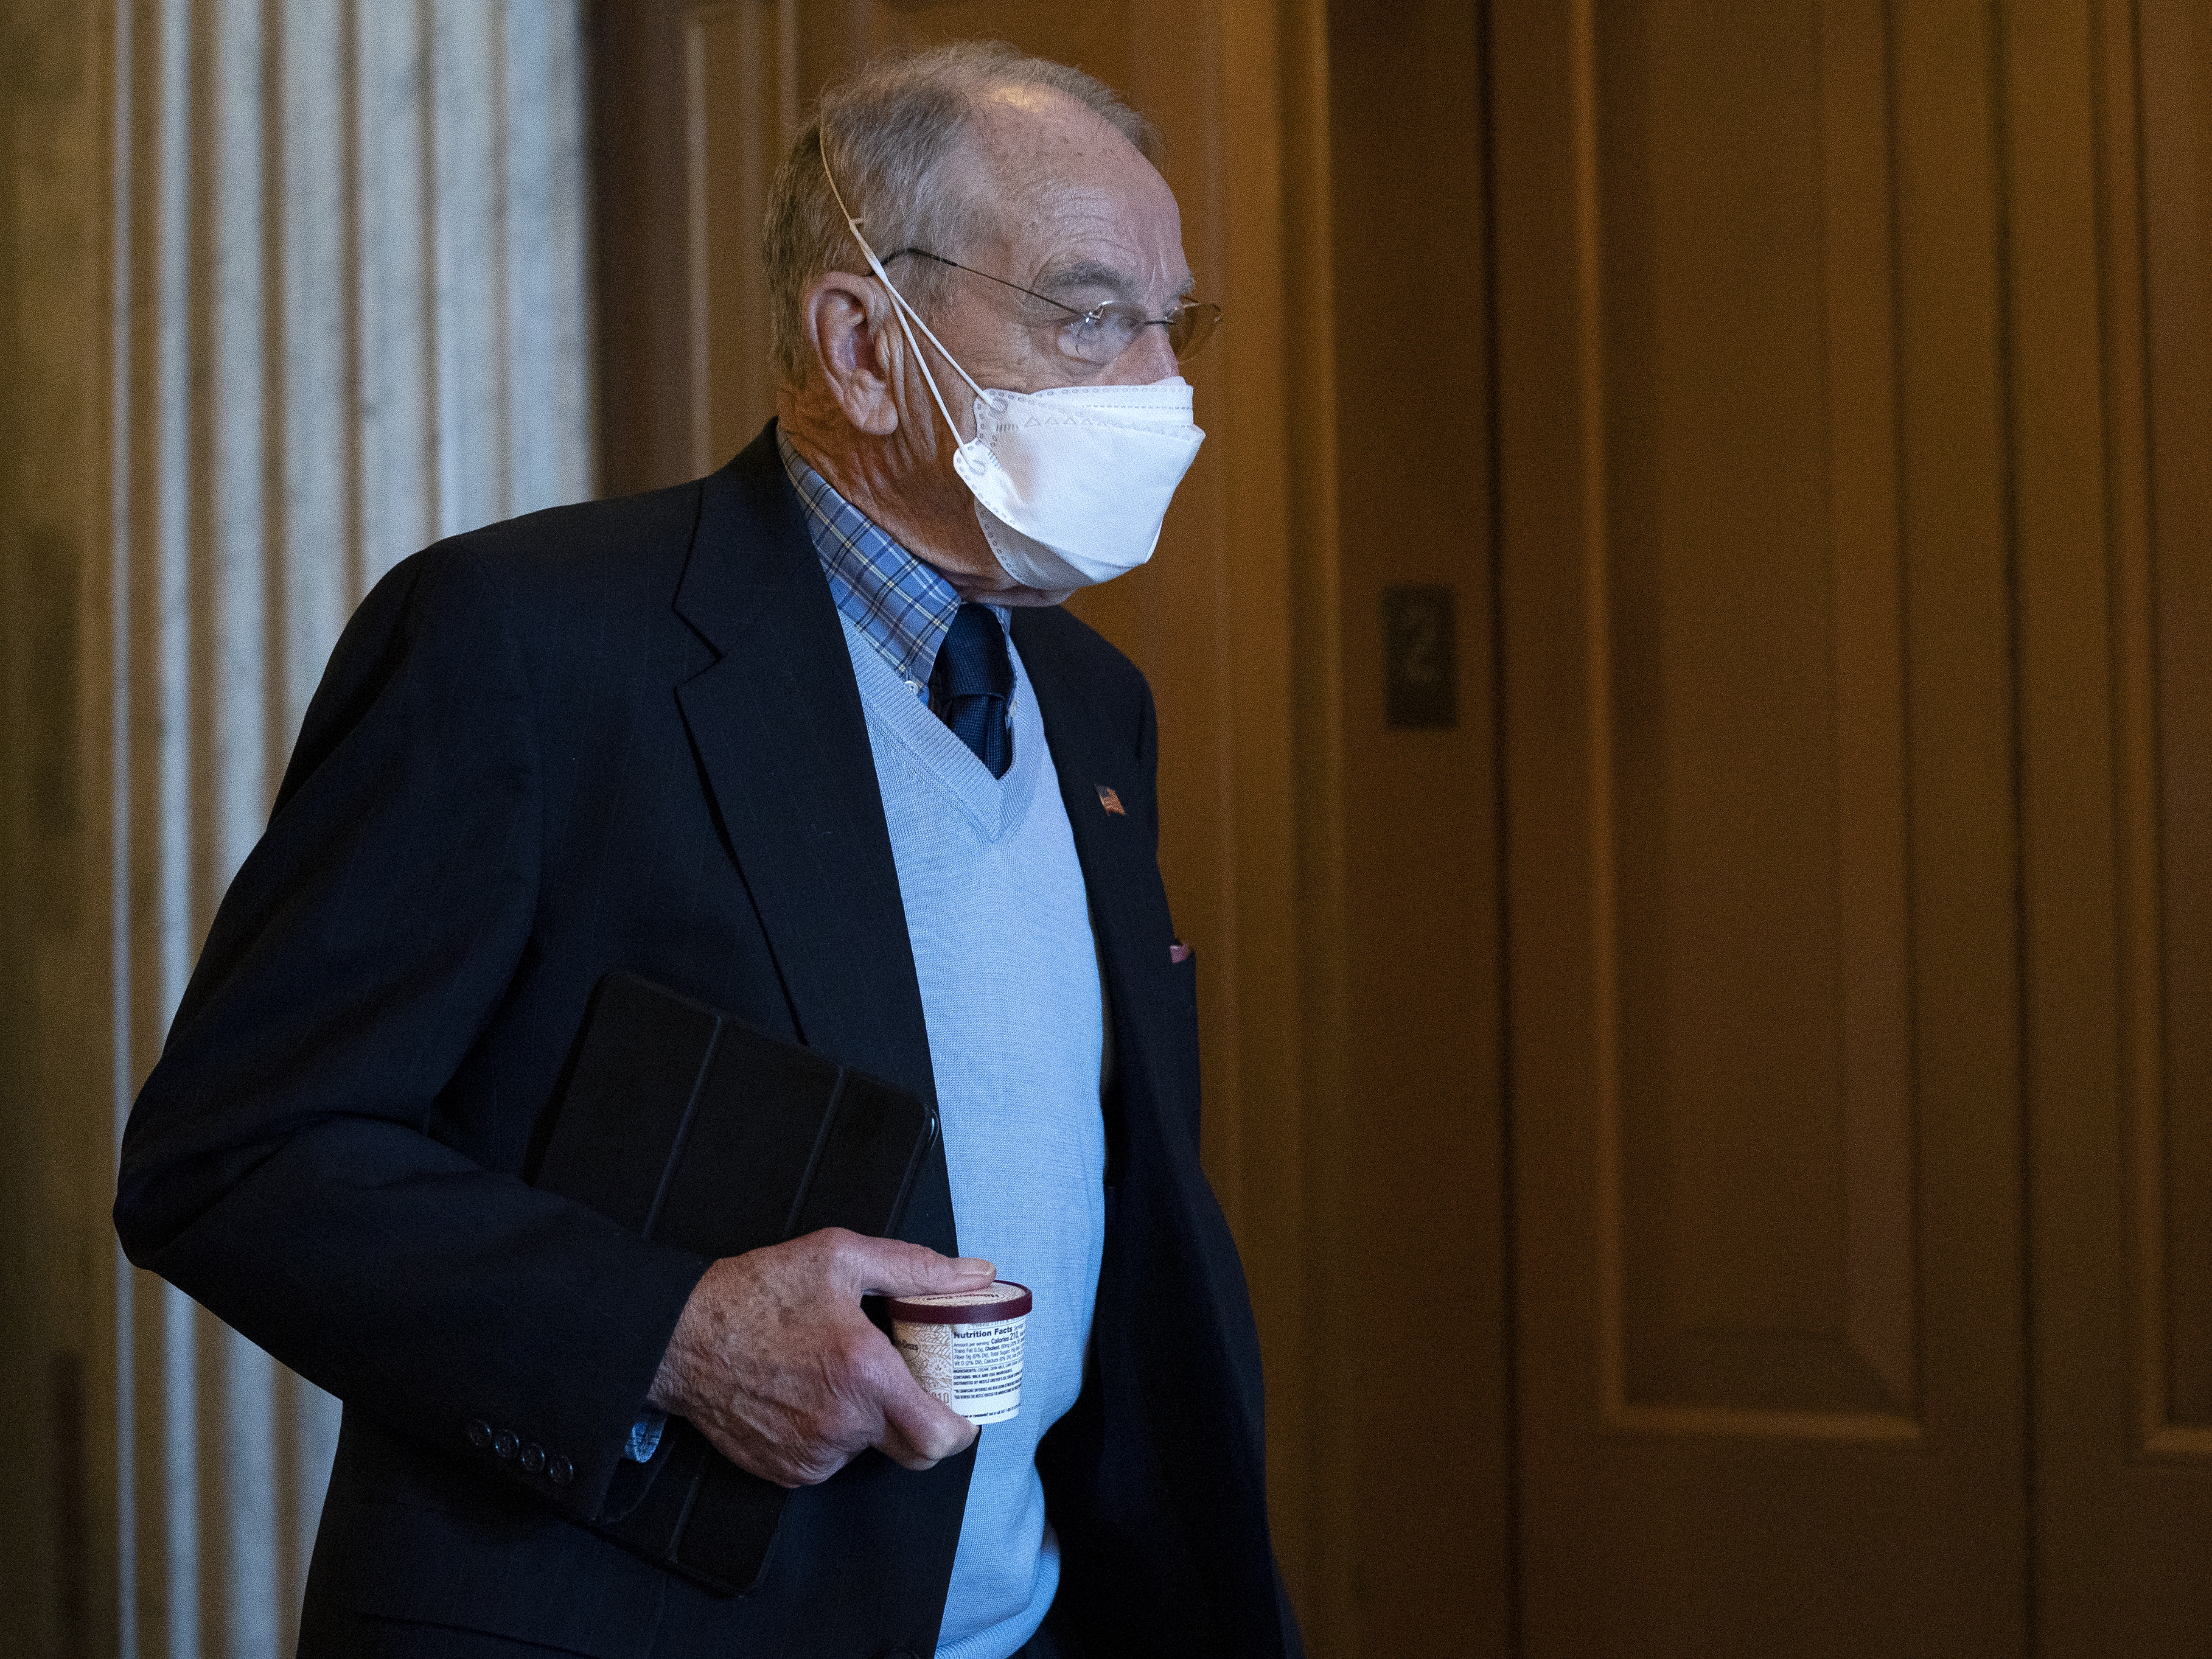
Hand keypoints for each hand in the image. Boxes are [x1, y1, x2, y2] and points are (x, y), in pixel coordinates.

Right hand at [647, 1228, 994, 1487]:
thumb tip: (975, 1275)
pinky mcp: (783, 1469)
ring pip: (869, 1451)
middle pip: (913, 1452)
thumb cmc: (758, 1293)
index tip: (964, 1404)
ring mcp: (810, 1455)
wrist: (681, 1336)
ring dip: (872, 1422)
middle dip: (926, 1423)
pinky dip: (835, 1433)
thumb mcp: (841, 1258)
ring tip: (846, 1375)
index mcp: (864, 1376)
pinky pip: (829, 1460)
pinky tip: (813, 1393)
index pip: (939, 1437)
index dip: (962, 1427)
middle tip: (917, 1386)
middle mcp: (841, 1426)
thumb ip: (916, 1269)